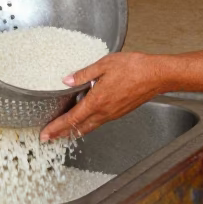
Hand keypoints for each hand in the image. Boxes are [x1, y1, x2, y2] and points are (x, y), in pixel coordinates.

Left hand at [40, 52, 168, 141]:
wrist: (157, 75)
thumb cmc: (134, 68)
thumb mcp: (105, 64)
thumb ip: (84, 74)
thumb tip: (67, 80)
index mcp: (98, 101)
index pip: (72, 119)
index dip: (56, 128)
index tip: (45, 135)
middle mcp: (105, 112)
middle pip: (78, 128)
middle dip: (62, 134)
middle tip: (48, 138)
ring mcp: (113, 114)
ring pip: (89, 127)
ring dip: (74, 130)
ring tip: (63, 131)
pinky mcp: (120, 112)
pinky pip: (99, 122)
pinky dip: (87, 124)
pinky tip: (85, 119)